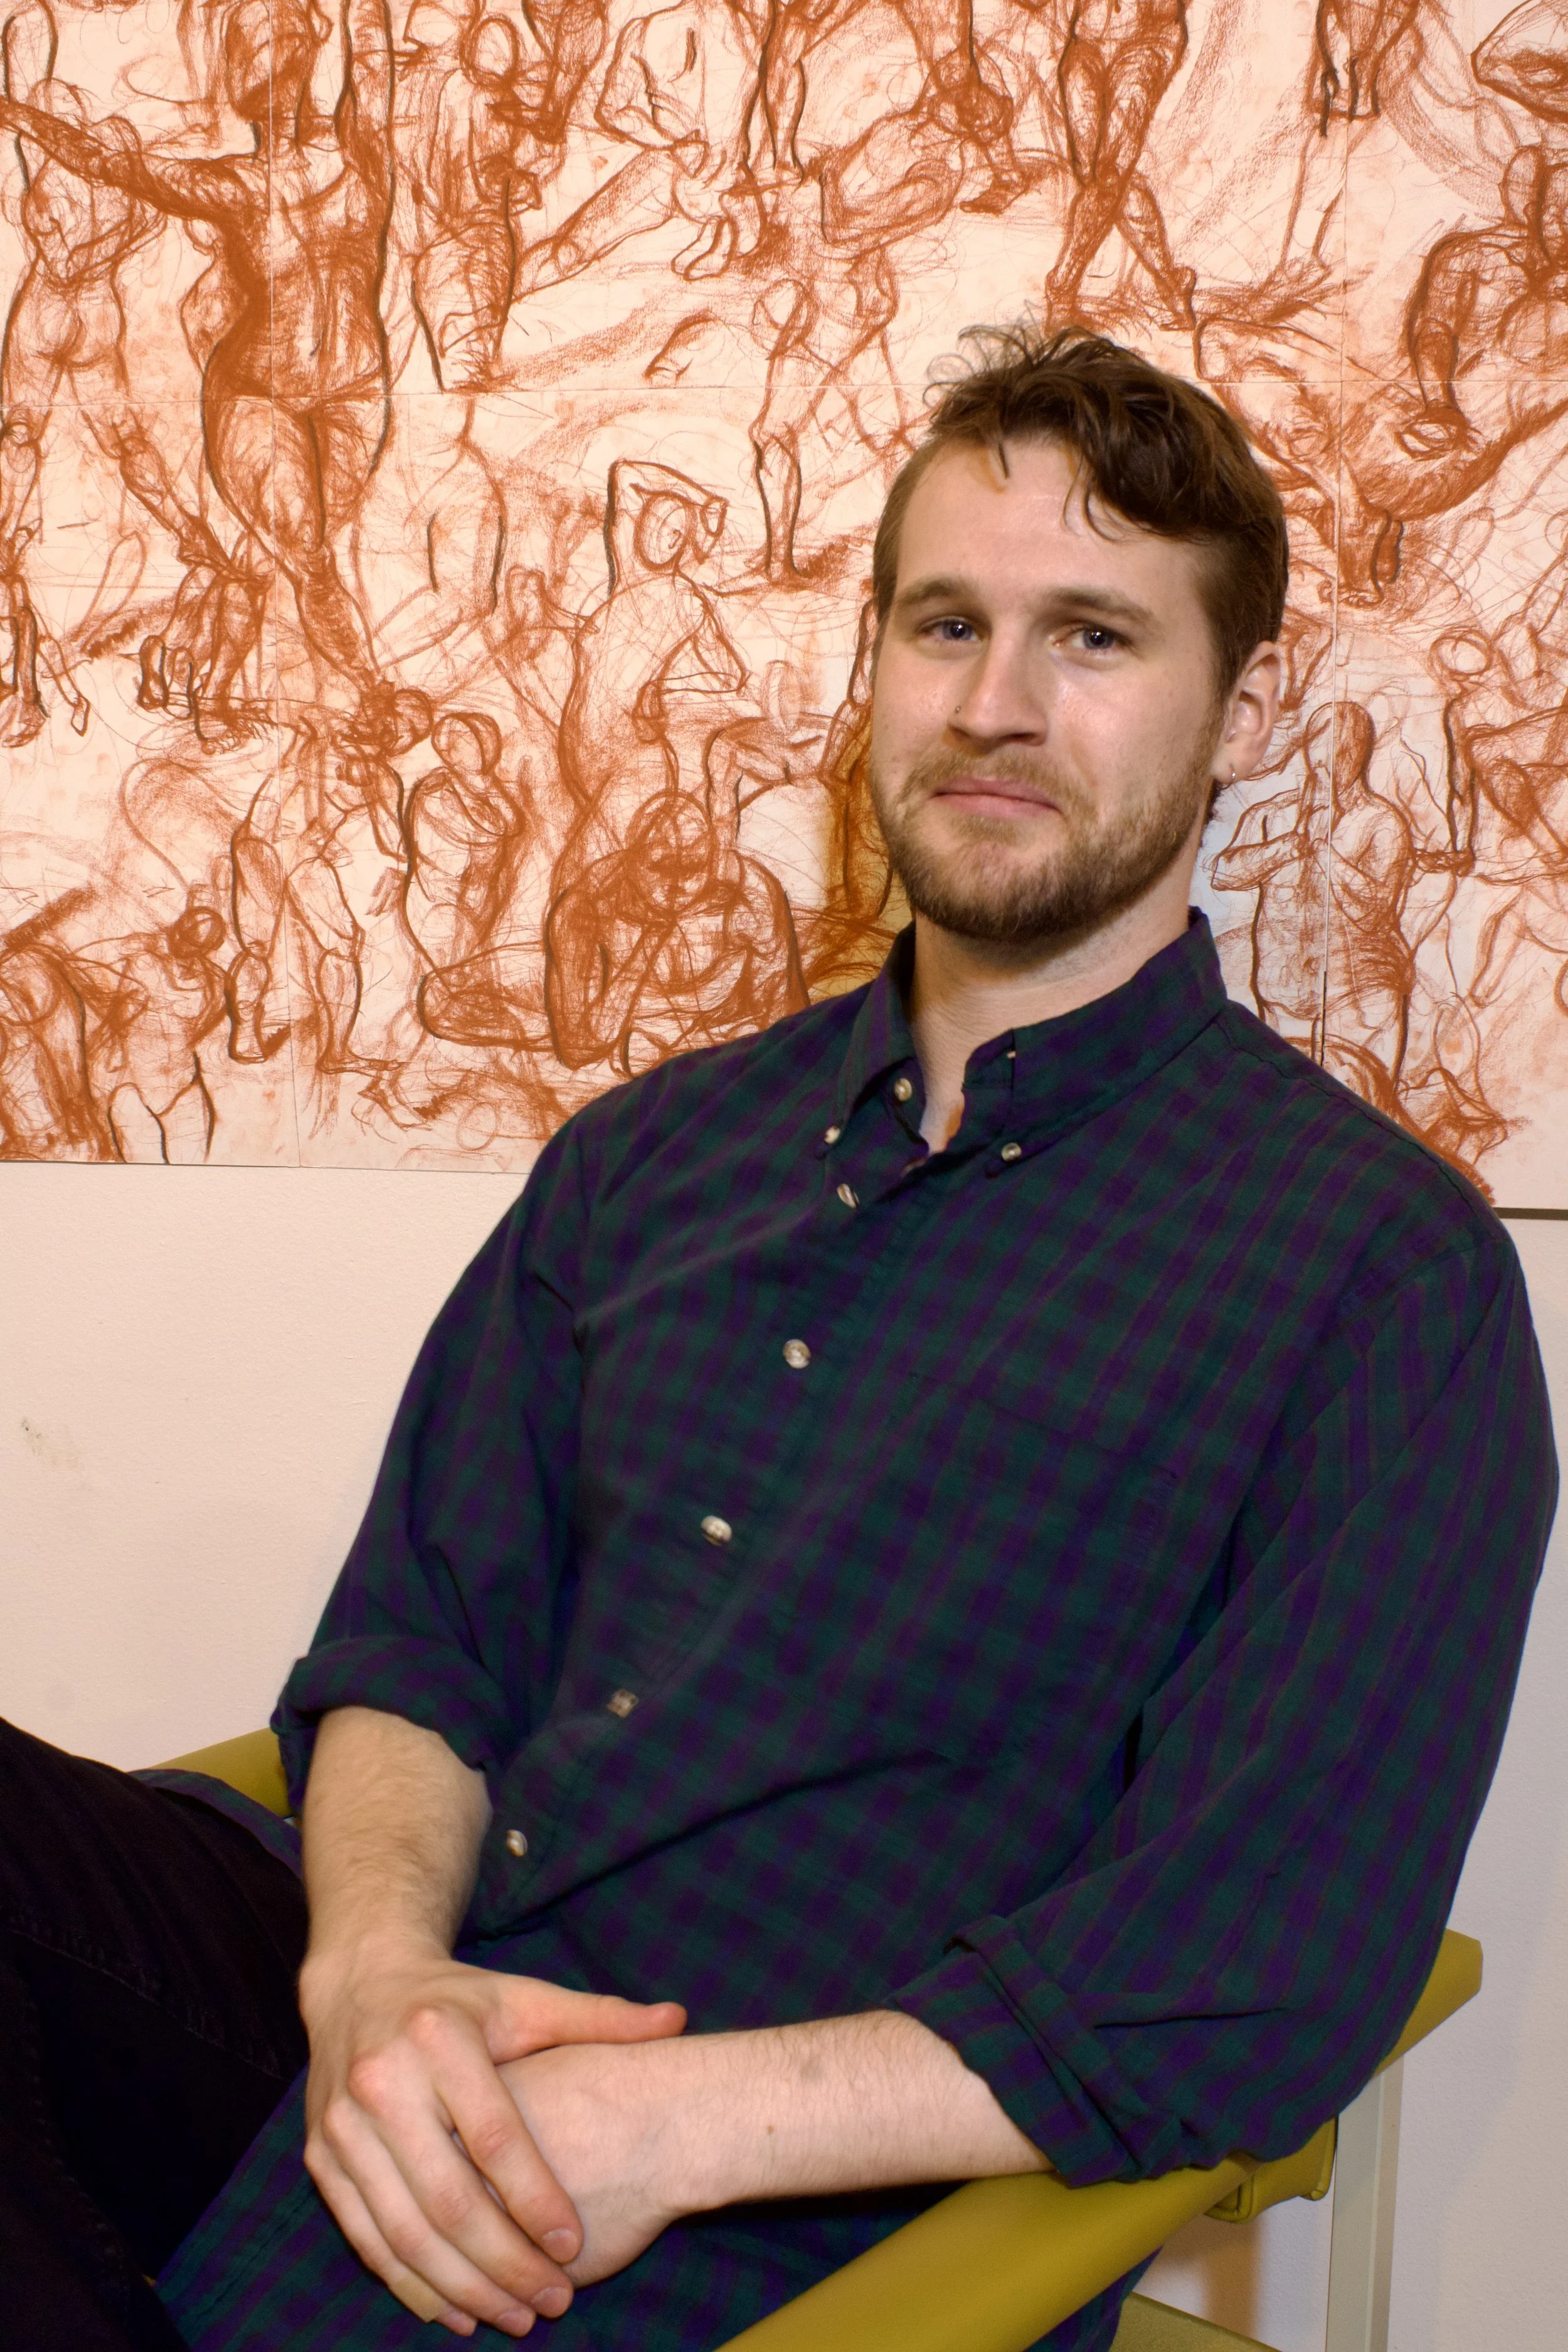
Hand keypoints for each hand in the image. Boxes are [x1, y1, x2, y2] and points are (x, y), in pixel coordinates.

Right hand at [299, 1939, 684, 2337]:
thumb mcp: (526, 2000)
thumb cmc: (460, 2002)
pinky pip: (366, 2238)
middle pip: (449, 2198)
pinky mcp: (320, 2157)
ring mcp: (343, 2125)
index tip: (575, 2245)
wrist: (361, 1984)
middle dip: (505, 2262)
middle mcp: (383, 2081)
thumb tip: (677, 2020)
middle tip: (553, 2301)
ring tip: (516, 2316)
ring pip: (404, 2231)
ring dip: (462, 2287)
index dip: (537, 2198)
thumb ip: (600, 2018)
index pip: (495, 2136)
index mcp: (441, 2038)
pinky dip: (411, 2283)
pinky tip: (456, 2310)